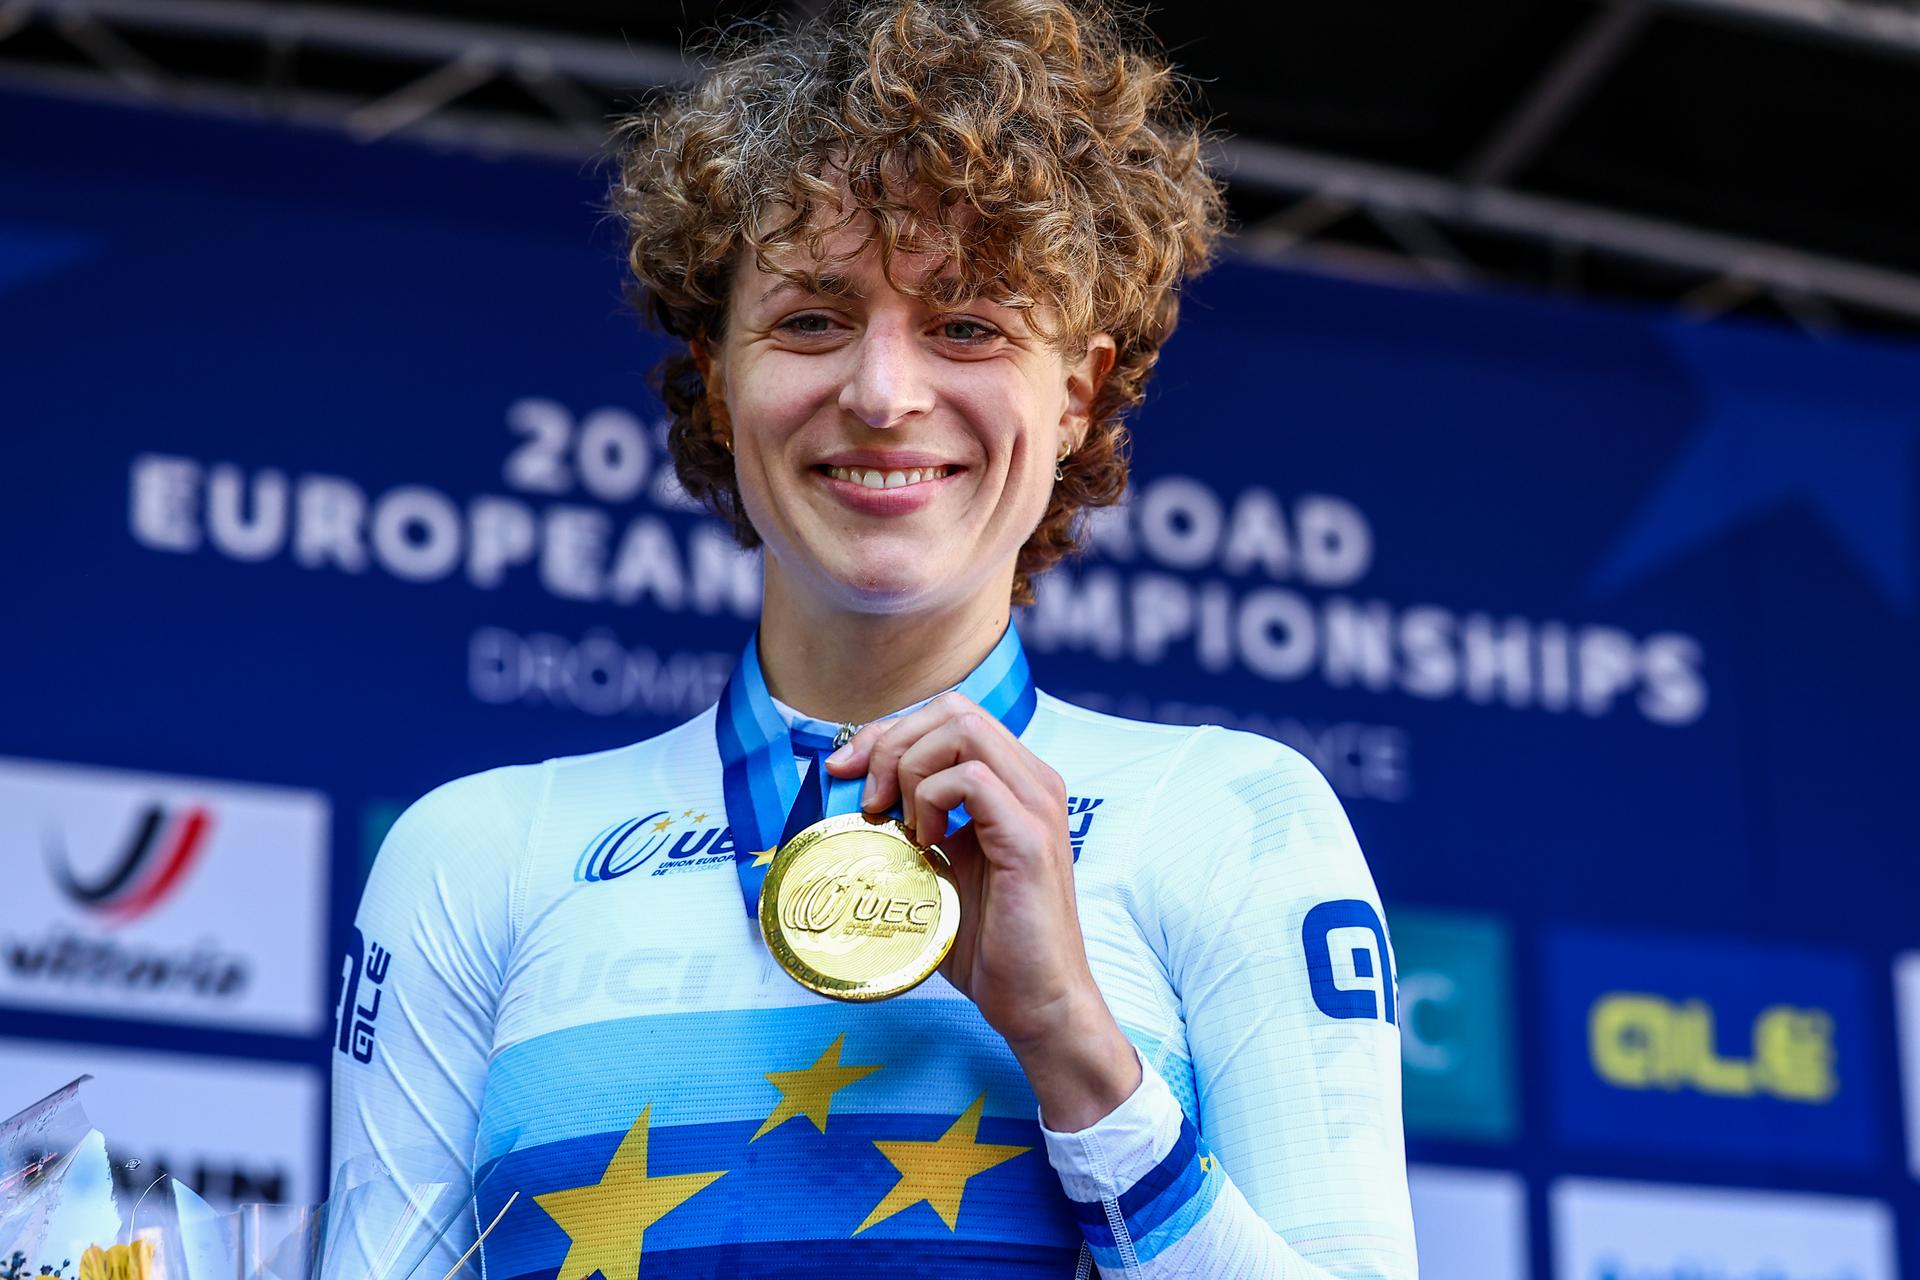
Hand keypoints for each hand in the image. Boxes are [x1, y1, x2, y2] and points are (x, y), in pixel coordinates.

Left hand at [825, 692, 1139, 1128]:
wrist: (1036, 1001)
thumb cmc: (987, 942)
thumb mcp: (937, 868)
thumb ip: (908, 828)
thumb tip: (846, 801)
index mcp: (1014, 781)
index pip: (949, 715)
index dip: (889, 730)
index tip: (845, 770)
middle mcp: (1033, 781)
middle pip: (954, 709)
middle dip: (891, 740)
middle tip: (865, 797)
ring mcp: (1037, 805)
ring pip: (963, 730)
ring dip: (910, 767)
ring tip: (899, 822)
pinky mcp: (1031, 838)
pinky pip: (971, 779)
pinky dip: (931, 800)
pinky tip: (924, 843)